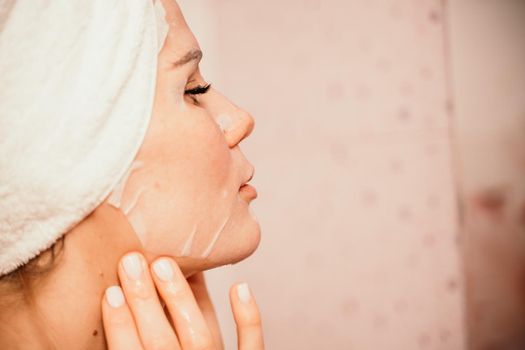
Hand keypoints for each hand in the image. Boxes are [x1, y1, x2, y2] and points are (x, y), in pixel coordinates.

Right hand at [101, 252, 264, 348]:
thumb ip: (132, 349)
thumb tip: (118, 321)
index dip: (120, 326)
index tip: (110, 292)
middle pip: (162, 342)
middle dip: (144, 301)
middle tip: (131, 262)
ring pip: (201, 337)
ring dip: (181, 298)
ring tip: (164, 263)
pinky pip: (250, 346)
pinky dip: (248, 319)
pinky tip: (239, 286)